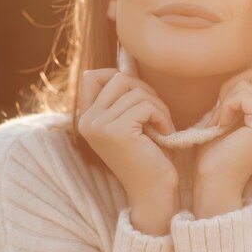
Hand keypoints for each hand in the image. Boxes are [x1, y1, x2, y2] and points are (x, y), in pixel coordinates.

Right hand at [78, 68, 179, 216]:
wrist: (154, 191)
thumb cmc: (149, 154)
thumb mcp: (131, 121)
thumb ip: (123, 97)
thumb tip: (127, 60)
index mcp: (86, 118)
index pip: (92, 76)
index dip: (118, 76)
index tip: (141, 96)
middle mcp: (86, 121)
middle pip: (117, 78)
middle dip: (145, 90)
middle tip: (158, 114)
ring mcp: (98, 126)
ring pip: (134, 91)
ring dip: (157, 105)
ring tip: (163, 125)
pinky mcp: (115, 131)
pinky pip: (144, 105)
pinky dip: (161, 115)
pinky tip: (165, 132)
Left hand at [195, 66, 251, 197]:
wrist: (213, 178)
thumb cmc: (219, 145)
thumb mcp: (232, 106)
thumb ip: (243, 84)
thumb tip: (240, 50)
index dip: (234, 87)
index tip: (224, 113)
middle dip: (229, 91)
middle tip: (220, 117)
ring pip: (247, 83)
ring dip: (225, 102)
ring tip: (221, 123)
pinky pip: (242, 94)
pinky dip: (225, 108)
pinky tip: (223, 126)